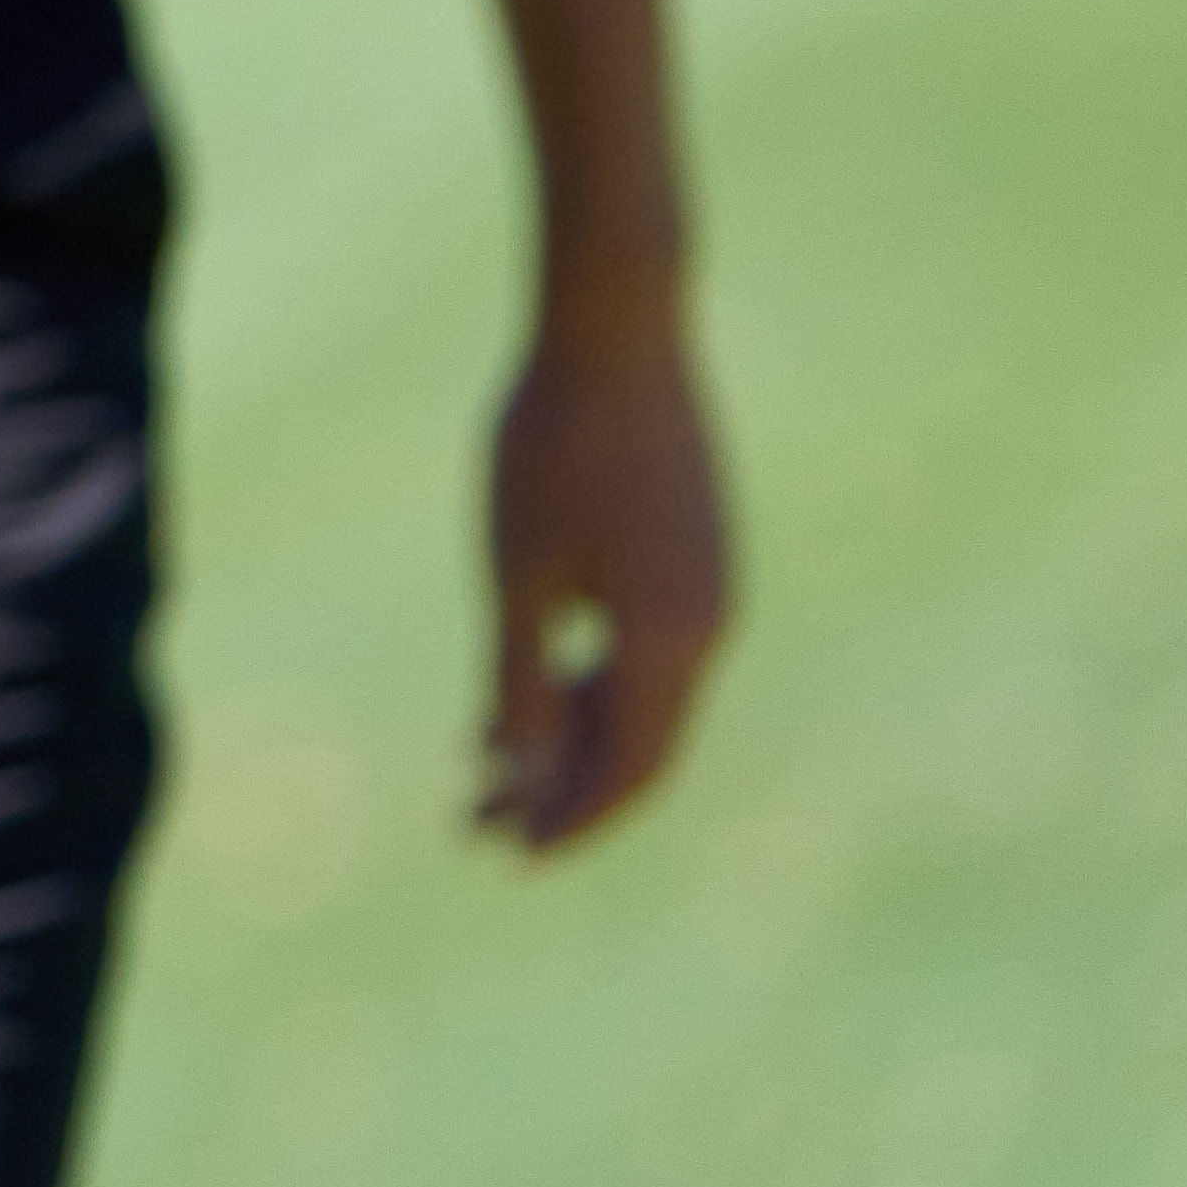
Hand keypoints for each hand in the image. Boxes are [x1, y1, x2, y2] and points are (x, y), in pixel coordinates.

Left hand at [473, 316, 729, 852]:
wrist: (618, 328)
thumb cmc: (550, 446)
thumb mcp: (517, 573)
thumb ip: (520, 677)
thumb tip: (517, 771)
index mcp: (673, 640)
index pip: (629, 770)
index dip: (569, 822)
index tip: (507, 858)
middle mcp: (710, 627)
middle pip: (638, 744)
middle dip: (558, 791)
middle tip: (475, 825)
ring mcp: (711, 590)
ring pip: (641, 697)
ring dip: (567, 736)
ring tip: (479, 767)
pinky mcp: (696, 556)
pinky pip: (647, 649)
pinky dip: (588, 681)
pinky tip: (524, 689)